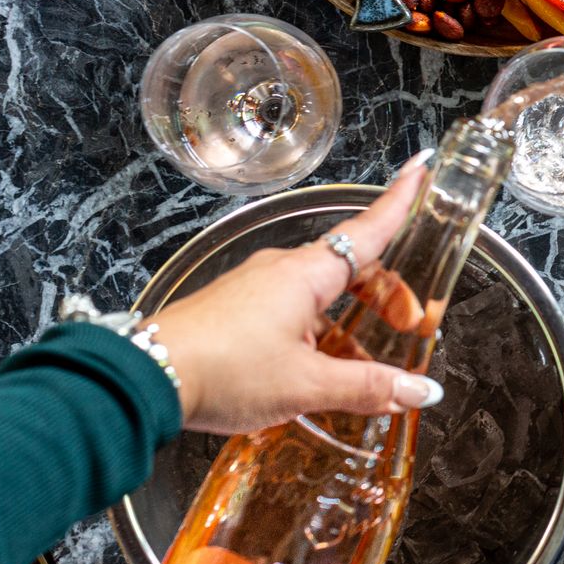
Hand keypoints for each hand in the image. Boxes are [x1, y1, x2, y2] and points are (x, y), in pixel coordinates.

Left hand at [149, 154, 444, 433]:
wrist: (144, 377)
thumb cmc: (222, 369)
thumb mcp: (306, 385)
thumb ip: (368, 387)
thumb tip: (418, 393)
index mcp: (306, 273)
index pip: (368, 229)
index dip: (399, 202)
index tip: (419, 171)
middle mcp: (281, 271)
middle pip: (351, 269)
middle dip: (385, 295)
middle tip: (408, 326)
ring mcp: (254, 289)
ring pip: (318, 297)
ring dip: (348, 326)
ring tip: (363, 370)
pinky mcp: (234, 311)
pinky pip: (289, 314)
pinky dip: (315, 336)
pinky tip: (317, 376)